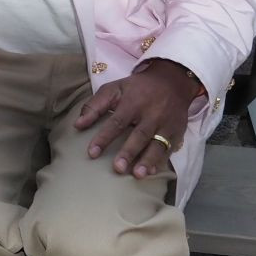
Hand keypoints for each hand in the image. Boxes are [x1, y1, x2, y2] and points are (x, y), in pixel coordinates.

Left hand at [74, 60, 196, 178]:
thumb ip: (95, 106)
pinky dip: (161, 160)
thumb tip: (77, 125)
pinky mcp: (177, 131)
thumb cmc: (136, 88)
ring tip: (137, 175)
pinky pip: (169, 148)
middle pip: (139, 135)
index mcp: (133, 102)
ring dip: (147, 160)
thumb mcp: (114, 89)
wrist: (172, 81)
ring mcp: (166, 124)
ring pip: (157, 144)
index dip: (104, 138)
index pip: (116, 122)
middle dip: (128, 152)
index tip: (92, 153)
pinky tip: (153, 172)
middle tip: (117, 168)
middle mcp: (151, 113)